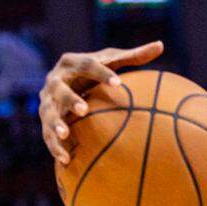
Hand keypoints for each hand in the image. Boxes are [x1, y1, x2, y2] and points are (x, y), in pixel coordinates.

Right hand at [38, 41, 163, 164]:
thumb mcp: (112, 61)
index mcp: (72, 63)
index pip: (88, 65)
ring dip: (55, 124)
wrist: (67, 80)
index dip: (102, 74)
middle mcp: (55, 80)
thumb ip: (134, 55)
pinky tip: (67, 160)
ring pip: (48, 113)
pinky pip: (47, 135)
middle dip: (70, 99)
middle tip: (83, 109)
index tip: (119, 84)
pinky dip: (55, 147)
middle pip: (60, 89)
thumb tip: (161, 45)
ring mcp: (47, 101)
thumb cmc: (96, 70)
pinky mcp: (45, 119)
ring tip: (65, 134)